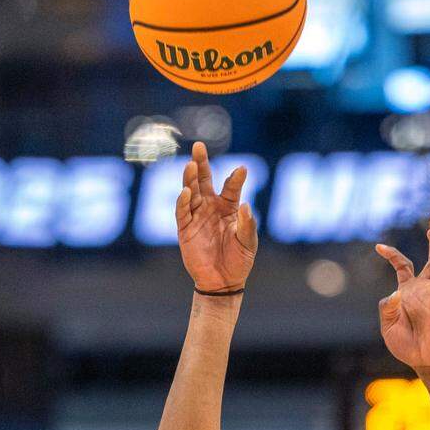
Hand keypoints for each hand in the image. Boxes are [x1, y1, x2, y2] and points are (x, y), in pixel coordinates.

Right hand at [175, 142, 258, 292]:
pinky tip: (187, 191)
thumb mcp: (248, 243)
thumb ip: (247, 224)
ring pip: (191, 191)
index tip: (242, 169)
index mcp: (229, 208)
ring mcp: (196, 216)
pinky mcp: (185, 229)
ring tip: (191, 164)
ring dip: (190, 178)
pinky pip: (182, 212)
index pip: (231, 187)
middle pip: (204, 180)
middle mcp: (211, 207)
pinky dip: (183, 201)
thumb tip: (246, 205)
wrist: (223, 282)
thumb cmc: (239, 261)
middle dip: (201, 163)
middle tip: (199, 146)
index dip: (236, 178)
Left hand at [375, 217, 429, 371]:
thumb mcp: (387, 325)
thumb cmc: (405, 345)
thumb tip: (395, 294)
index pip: (402, 265)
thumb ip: (386, 307)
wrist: (422, 361)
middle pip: (429, 257)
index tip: (378, 246)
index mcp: (408, 292)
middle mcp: (422, 288)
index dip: (391, 254)